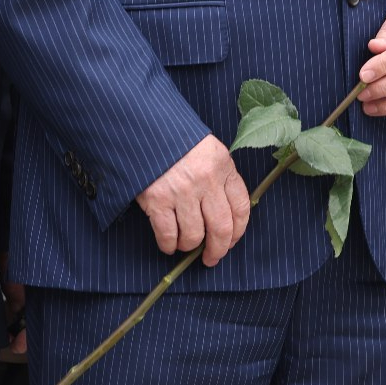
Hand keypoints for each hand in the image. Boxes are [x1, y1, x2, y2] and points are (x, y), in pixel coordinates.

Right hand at [137, 134, 249, 265]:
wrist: (143, 126)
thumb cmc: (176, 140)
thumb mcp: (207, 150)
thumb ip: (219, 176)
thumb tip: (225, 213)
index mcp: (222, 165)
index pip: (241, 207)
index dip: (238, 230)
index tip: (232, 240)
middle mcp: (205, 180)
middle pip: (221, 228)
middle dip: (218, 249)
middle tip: (212, 257)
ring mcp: (181, 191)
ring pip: (194, 235)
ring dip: (190, 246)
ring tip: (185, 244)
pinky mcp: (157, 200)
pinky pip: (168, 235)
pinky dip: (169, 245)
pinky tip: (169, 244)